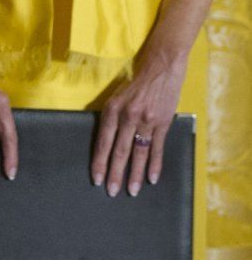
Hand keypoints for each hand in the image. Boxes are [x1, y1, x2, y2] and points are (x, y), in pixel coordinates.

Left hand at [91, 52, 186, 196]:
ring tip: (131, 191)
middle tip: (111, 192)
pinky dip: (154, 165)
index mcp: (112, 109)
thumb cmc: (135, 83)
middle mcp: (128, 116)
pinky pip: (157, 148)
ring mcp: (147, 120)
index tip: (96, 178)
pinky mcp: (163, 123)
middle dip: (115, 173)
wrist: (160, 68)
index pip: (103, 141)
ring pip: (138, 153)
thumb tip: (105, 142)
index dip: (99, 161)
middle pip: (119, 150)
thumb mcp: (116, 96)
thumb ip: (112, 117)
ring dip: (134, 174)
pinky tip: (151, 179)